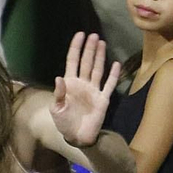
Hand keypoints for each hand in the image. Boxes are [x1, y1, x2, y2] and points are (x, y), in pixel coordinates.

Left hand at [52, 33, 120, 149]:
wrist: (78, 137)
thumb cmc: (64, 122)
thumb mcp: (56, 109)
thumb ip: (59, 94)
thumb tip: (59, 78)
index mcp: (70, 83)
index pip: (73, 61)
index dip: (75, 48)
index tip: (79, 35)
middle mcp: (83, 83)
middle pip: (86, 62)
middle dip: (89, 49)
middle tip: (93, 35)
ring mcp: (94, 90)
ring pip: (97, 69)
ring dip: (99, 56)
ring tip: (102, 43)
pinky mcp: (103, 98)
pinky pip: (109, 84)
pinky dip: (113, 75)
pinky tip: (116, 64)